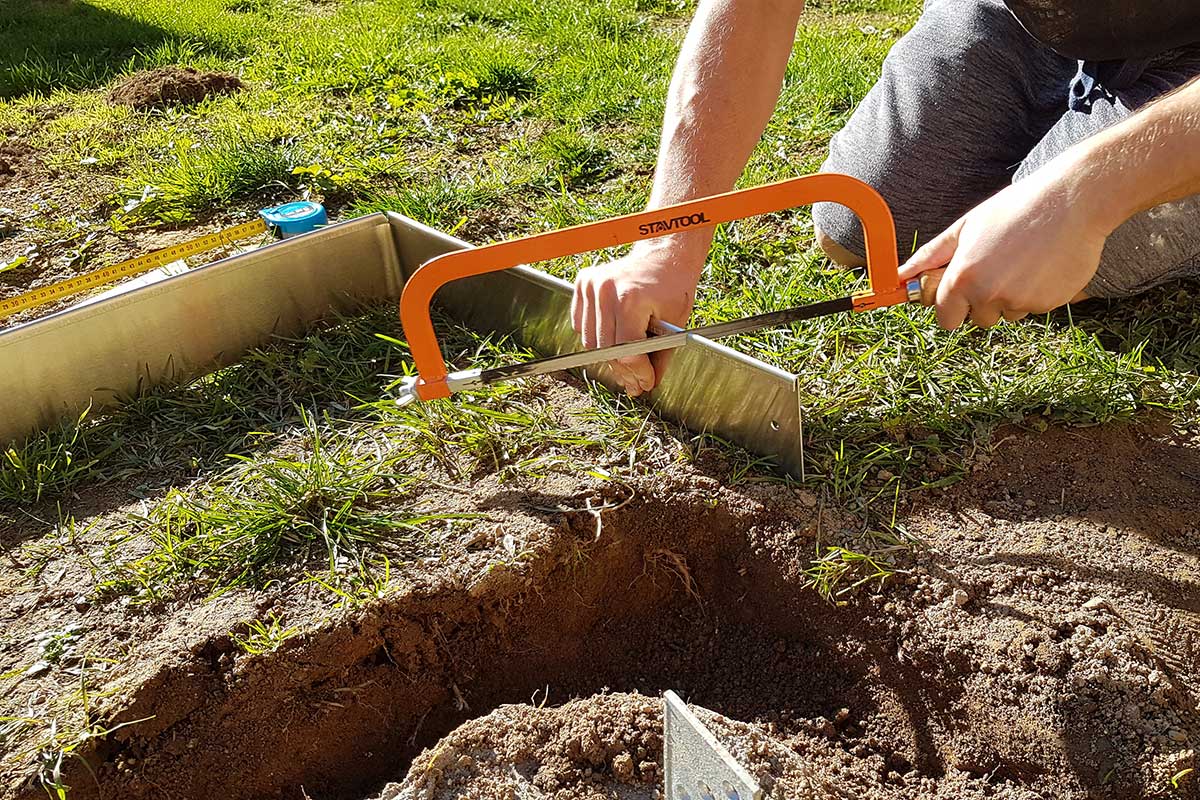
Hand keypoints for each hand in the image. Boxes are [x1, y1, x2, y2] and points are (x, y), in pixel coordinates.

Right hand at [571, 248, 699, 394]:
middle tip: (635, 382)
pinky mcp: (583, 283)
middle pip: (607, 350)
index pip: (627, 352)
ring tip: (626, 364)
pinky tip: (613, 338)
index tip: (645, 383)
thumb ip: (660, 357)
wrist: (664, 253)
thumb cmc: (673, 284)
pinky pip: (581, 325)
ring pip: (591, 341)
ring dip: (608, 356)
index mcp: (630, 299)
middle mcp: (606, 291)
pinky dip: (595, 337)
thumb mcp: (675, 324)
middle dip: (623, 371)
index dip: (638, 373)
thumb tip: (647, 383)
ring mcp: (591, 286)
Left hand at [898, 168, 1106, 328]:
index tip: (957, 295)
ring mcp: (1021, 302)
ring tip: (1022, 260)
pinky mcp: (1049, 304)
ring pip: (1006, 314)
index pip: (945, 318)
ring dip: (1009, 297)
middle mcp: (990, 295)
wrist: (1073, 202)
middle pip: (976, 319)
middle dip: (981, 302)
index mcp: (964, 278)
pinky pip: (1033, 308)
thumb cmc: (1015, 209)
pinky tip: (1042, 264)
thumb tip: (899, 276)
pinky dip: (1035, 293)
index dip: (950, 307)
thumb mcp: (966, 228)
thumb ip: (930, 257)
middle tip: (996, 267)